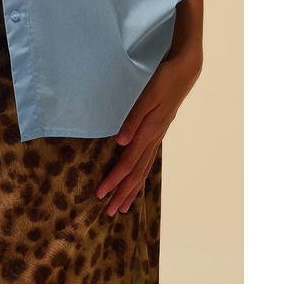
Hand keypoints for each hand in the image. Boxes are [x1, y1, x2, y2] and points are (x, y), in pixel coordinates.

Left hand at [95, 49, 201, 215]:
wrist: (183, 71)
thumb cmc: (162, 80)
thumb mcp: (147, 96)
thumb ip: (133, 118)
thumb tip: (120, 142)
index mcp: (148, 132)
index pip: (127, 163)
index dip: (114, 181)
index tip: (100, 195)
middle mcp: (153, 138)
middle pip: (136, 173)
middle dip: (122, 193)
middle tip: (108, 212)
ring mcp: (157, 136)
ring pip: (143, 169)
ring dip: (132, 189)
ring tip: (123, 206)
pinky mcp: (158, 131)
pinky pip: (148, 159)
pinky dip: (141, 174)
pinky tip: (137, 179)